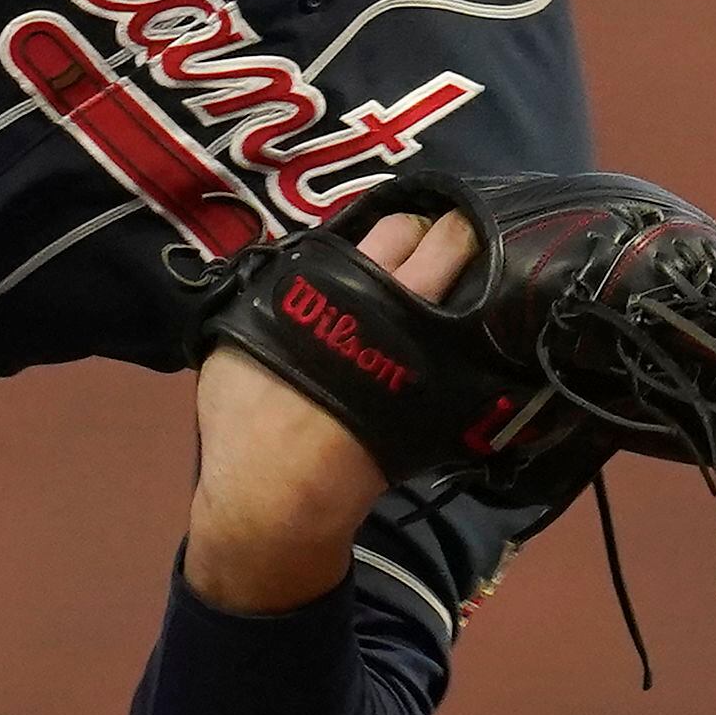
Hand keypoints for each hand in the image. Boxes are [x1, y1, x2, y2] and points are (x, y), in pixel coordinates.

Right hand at [181, 208, 479, 613]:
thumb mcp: (240, 331)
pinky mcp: (444, 400)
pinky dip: (476, 341)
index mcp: (339, 278)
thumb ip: (276, 293)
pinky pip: (471, 355)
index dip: (408, 226)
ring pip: (467, 295)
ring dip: (474, 283)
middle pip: (445, 248)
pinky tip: (475, 340)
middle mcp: (392, 304)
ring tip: (472, 284)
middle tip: (461, 239)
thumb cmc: (247, 412)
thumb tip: (296, 274)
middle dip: (457, 237)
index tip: (414, 229)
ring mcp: (425, 352)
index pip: (394, 228)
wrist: (278, 488)